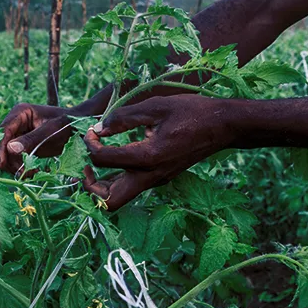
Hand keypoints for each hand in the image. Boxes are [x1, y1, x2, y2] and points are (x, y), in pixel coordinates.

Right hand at [0, 103, 83, 174]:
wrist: (78, 128)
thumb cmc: (68, 124)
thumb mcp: (51, 131)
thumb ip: (31, 139)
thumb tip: (10, 148)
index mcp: (20, 113)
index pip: (4, 131)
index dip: (1, 147)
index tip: (2, 163)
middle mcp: (15, 123)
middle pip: (2, 144)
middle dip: (9, 160)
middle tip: (22, 172)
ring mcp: (18, 134)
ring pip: (6, 154)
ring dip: (15, 166)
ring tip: (31, 173)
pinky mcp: (22, 145)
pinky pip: (14, 158)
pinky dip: (20, 167)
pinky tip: (33, 172)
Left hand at [82, 94, 236, 210]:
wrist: (224, 125)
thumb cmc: (191, 112)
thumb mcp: (154, 106)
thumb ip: (122, 118)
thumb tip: (97, 129)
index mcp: (148, 157)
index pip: (103, 160)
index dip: (89, 146)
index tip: (91, 132)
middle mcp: (151, 176)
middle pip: (109, 201)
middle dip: (89, 187)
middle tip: (84, 165)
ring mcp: (156, 181)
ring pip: (119, 199)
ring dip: (100, 187)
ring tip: (93, 162)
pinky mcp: (158, 178)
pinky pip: (130, 187)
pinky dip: (114, 179)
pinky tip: (111, 158)